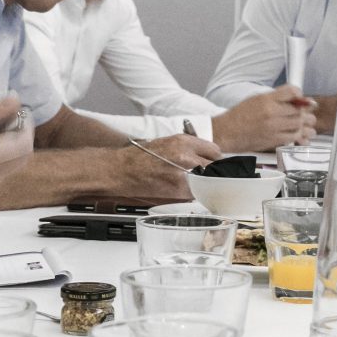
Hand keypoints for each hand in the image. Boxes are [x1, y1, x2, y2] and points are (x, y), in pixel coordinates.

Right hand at [108, 134, 222, 199]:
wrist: (121, 171)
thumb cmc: (140, 158)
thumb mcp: (168, 143)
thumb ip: (190, 149)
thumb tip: (206, 158)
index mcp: (184, 142)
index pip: (215, 151)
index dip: (214, 159)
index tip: (212, 164)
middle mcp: (185, 156)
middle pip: (214, 167)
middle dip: (211, 172)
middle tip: (205, 176)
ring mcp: (183, 175)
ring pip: (207, 182)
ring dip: (204, 184)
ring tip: (193, 183)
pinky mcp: (178, 191)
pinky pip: (196, 194)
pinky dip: (193, 194)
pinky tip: (184, 191)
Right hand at [211, 86, 316, 150]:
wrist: (227, 133)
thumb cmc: (239, 116)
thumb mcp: (256, 99)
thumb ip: (276, 97)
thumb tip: (295, 97)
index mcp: (266, 99)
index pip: (292, 92)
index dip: (300, 95)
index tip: (302, 99)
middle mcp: (271, 113)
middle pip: (299, 110)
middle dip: (304, 112)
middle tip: (306, 113)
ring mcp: (273, 128)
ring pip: (299, 124)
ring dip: (305, 124)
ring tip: (307, 124)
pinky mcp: (274, 141)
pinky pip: (293, 137)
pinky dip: (300, 136)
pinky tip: (301, 135)